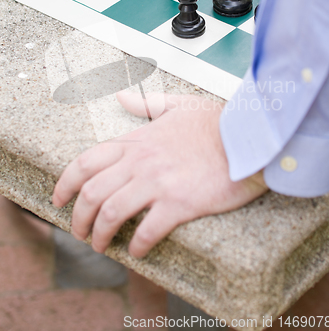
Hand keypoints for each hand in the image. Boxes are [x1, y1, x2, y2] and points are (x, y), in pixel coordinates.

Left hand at [52, 92, 267, 257]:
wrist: (250, 137)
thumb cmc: (217, 124)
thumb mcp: (178, 104)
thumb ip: (147, 103)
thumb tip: (123, 98)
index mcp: (137, 142)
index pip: (86, 162)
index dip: (65, 183)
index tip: (58, 199)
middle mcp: (141, 163)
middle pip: (92, 193)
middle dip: (77, 218)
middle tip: (78, 232)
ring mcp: (159, 183)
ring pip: (111, 214)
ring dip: (100, 235)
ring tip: (101, 246)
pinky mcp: (180, 203)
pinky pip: (148, 230)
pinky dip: (138, 246)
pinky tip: (138, 251)